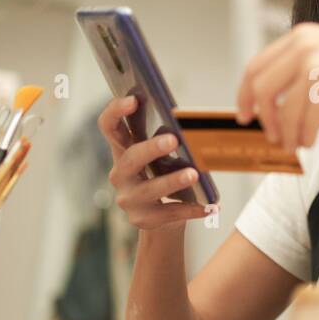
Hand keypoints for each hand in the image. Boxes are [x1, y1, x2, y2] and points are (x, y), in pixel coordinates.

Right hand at [97, 95, 208, 231]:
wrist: (160, 219)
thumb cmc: (162, 177)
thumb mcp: (159, 158)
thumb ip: (165, 141)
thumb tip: (187, 125)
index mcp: (122, 151)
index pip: (109, 127)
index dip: (116, 111)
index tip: (133, 99)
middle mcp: (120, 174)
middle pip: (131, 158)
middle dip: (151, 148)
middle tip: (173, 139)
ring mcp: (129, 198)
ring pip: (151, 189)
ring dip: (173, 180)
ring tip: (194, 174)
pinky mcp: (143, 219)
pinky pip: (170, 212)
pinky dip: (191, 208)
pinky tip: (209, 206)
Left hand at [235, 23, 318, 150]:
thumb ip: (304, 66)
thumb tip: (270, 97)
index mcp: (304, 36)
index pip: (257, 65)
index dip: (245, 93)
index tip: (245, 113)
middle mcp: (305, 48)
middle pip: (260, 89)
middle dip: (262, 116)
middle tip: (270, 134)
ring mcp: (315, 71)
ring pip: (281, 112)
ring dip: (284, 133)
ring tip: (294, 143)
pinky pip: (300, 126)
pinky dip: (301, 138)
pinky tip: (309, 141)